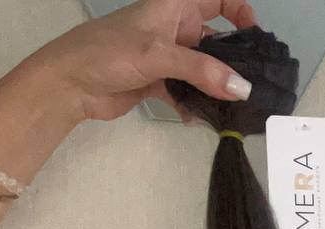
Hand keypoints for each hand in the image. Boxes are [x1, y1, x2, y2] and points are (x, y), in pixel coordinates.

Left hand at [26, 0, 259, 125]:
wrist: (70, 83)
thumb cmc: (108, 52)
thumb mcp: (157, 54)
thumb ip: (201, 71)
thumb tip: (241, 88)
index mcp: (173, 6)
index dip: (238, 11)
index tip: (255, 36)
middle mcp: (174, 28)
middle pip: (215, 39)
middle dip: (234, 60)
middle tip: (254, 83)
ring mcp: (167, 57)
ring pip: (203, 70)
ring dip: (217, 88)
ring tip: (234, 108)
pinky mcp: (159, 82)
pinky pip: (188, 92)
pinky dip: (196, 105)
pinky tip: (202, 120)